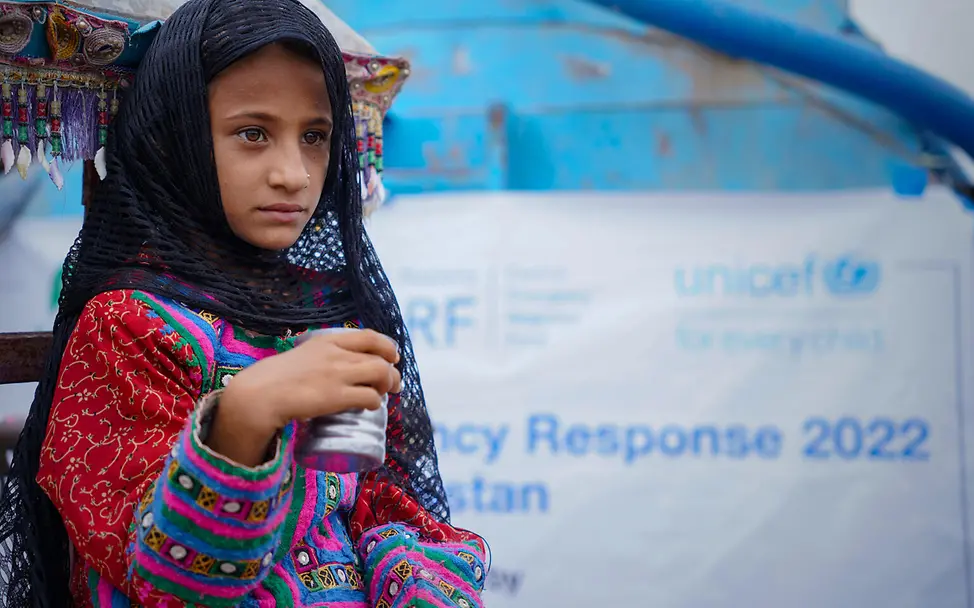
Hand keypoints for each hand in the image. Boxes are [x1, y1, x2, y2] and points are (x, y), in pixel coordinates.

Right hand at [206, 328, 400, 465]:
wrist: (260, 394)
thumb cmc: (277, 378)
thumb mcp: (303, 355)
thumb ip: (322, 357)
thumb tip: (339, 369)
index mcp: (328, 341)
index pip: (369, 336)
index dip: (387, 346)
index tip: (393, 356)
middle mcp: (337, 354)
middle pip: (381, 358)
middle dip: (392, 372)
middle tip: (393, 385)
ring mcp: (338, 374)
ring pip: (381, 374)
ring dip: (388, 386)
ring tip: (382, 395)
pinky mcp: (337, 396)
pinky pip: (371, 397)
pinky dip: (375, 403)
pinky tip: (368, 407)